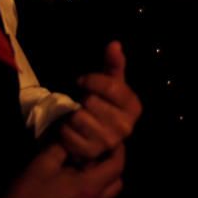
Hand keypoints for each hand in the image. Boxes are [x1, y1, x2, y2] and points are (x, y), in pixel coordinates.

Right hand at [0, 143, 124, 197]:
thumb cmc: (28, 193)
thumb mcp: (44, 163)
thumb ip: (63, 146)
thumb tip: (74, 133)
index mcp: (90, 187)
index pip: (117, 165)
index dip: (118, 149)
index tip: (112, 136)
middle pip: (117, 182)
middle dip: (113, 164)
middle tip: (100, 151)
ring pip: (107, 194)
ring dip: (103, 178)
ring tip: (86, 165)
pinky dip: (93, 190)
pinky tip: (75, 180)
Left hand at [60, 41, 141, 161]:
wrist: (94, 130)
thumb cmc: (103, 103)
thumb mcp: (110, 82)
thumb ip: (114, 63)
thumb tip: (114, 44)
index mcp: (134, 107)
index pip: (111, 86)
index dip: (92, 80)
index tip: (82, 81)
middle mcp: (126, 127)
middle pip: (92, 102)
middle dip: (83, 99)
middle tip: (82, 102)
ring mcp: (108, 142)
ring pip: (78, 117)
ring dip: (71, 113)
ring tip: (76, 114)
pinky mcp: (89, 153)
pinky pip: (68, 134)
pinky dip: (64, 129)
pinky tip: (69, 127)